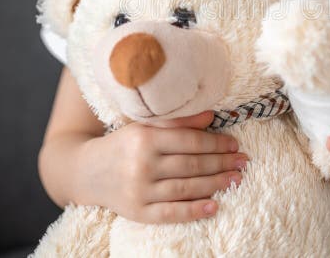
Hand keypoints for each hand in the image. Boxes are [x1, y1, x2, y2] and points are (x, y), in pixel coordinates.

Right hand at [75, 110, 248, 223]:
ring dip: (216, 184)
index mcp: (144, 139)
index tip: (234, 144)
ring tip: (236, 179)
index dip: (215, 142)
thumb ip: (177, 122)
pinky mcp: (137, 212)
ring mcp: (139, 191)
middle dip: (221, 163)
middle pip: (191, 165)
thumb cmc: (123, 144)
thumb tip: (211, 116)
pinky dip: (194, 210)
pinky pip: (171, 213)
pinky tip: (214, 206)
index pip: (189, 141)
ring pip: (185, 188)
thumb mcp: (145, 127)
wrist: (86, 171)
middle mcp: (141, 165)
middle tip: (243, 162)